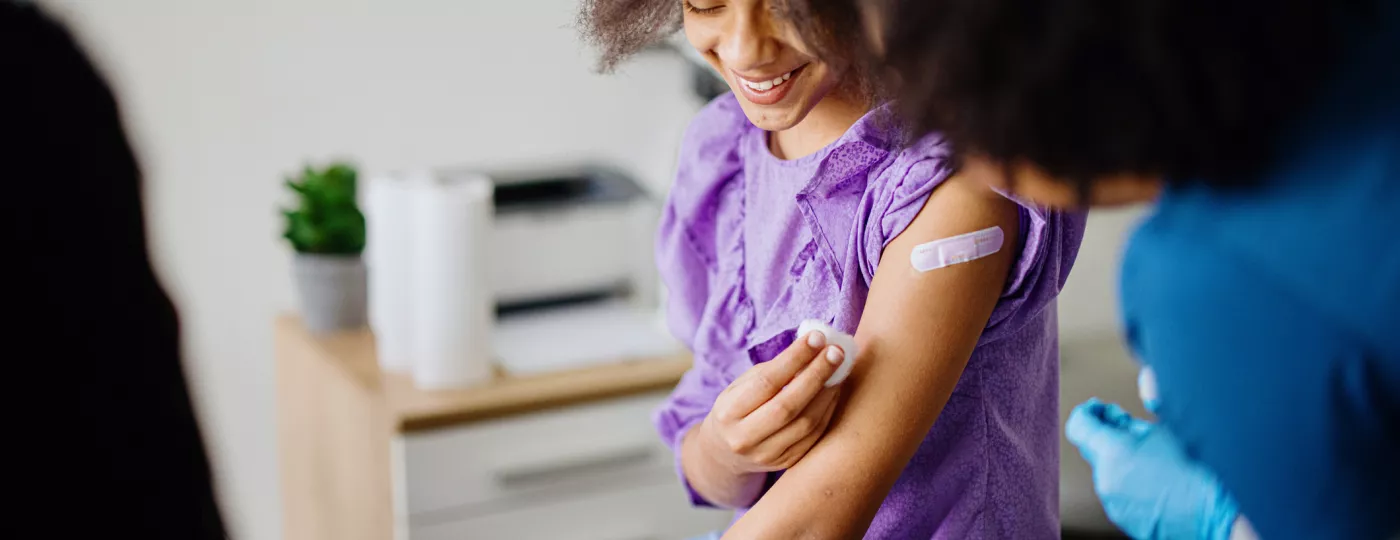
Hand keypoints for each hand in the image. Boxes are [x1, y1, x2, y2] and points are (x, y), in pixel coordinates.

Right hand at [698, 329, 846, 473]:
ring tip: (840, 370)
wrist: (725, 454)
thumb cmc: (737, 408)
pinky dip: (828, 411)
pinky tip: (834, 391)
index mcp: (729, 412)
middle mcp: (744, 438)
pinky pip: (814, 436)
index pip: (767, 381)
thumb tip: (811, 349)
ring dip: (828, 393)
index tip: (816, 337)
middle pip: (788, 405)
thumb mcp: (741, 387)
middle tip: (837, 352)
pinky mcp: (786, 463)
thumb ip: (772, 371)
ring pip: (806, 423)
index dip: (794, 358)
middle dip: (816, 375)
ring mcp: (766, 455)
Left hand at [1066, 399, 1239, 539]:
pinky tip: (1160, 480)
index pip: (1078, 426)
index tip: (1100, 407)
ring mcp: (1114, 503)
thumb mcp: (1168, 428)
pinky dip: (1132, 482)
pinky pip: (1121, 493)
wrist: (1222, 513)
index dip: (1089, 412)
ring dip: (1122, 460)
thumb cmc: (1201, 468)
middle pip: (1094, 449)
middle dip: (1109, 435)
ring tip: (1156, 458)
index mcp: (1113, 452)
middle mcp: (1106, 480)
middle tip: (1135, 428)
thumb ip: (1135, 417)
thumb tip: (1124, 404)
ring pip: (1108, 472)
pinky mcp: (1126, 520)